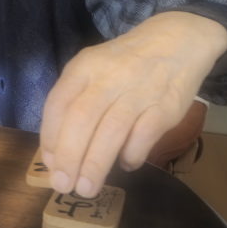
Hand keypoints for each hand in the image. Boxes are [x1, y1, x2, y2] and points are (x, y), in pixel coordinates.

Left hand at [39, 11, 226, 196]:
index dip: (51, 137)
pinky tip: (125, 164)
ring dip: (96, 164)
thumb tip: (57, 154)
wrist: (177, 39)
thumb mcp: (93, 69)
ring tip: (87, 188)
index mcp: (84, 66)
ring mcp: (138, 91)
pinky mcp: (166, 105)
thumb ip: (74, 104)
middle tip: (64, 186)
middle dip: (70, 156)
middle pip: (82, 119)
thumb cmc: (123, 63)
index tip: (50, 165)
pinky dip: (131, 154)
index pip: (58, 103)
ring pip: (111, 131)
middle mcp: (108, 77)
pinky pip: (144, 135)